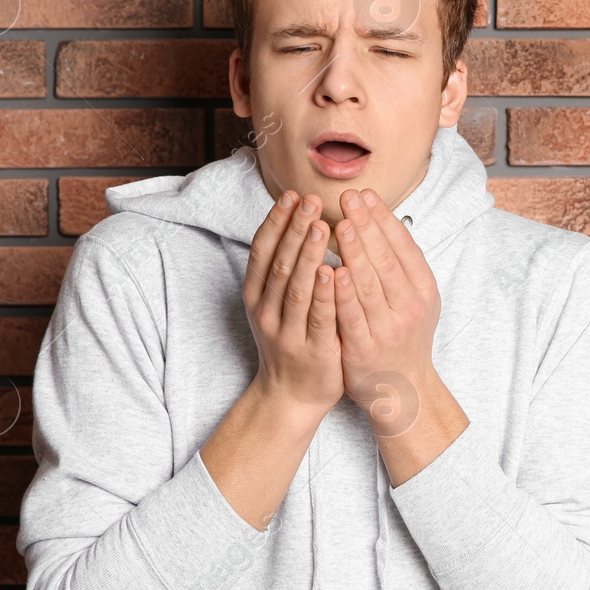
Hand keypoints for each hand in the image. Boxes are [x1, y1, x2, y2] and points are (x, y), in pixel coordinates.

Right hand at [242, 190, 343, 416]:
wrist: (291, 395)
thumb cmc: (290, 338)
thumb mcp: (276, 302)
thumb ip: (284, 268)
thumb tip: (297, 219)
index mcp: (256, 295)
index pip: (262, 251)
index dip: (276, 222)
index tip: (292, 195)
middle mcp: (266, 311)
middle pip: (279, 263)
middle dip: (294, 229)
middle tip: (310, 200)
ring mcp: (286, 332)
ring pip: (295, 288)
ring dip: (307, 255)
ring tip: (321, 226)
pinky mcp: (310, 349)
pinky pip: (317, 317)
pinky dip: (324, 293)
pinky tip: (333, 271)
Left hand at [331, 188, 441, 436]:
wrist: (403, 389)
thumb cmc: (404, 335)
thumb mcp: (415, 298)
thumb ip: (400, 265)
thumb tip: (379, 218)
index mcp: (423, 289)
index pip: (403, 246)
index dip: (383, 218)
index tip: (365, 194)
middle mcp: (410, 306)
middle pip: (386, 259)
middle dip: (366, 225)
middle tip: (348, 197)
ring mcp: (388, 328)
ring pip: (369, 283)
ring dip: (354, 252)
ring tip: (339, 224)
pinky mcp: (365, 349)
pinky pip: (352, 316)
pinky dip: (342, 293)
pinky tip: (331, 271)